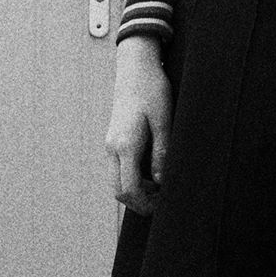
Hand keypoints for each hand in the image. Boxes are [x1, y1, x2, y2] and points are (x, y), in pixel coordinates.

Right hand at [106, 37, 170, 214]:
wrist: (135, 67)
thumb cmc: (153, 90)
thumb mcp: (164, 121)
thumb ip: (162, 153)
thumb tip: (162, 182)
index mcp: (125, 145)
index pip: (129, 189)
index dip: (145, 205)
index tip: (163, 209)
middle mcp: (112, 148)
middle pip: (119, 190)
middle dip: (139, 202)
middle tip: (164, 203)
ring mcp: (111, 144)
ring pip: (118, 180)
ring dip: (138, 190)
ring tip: (164, 187)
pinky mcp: (115, 140)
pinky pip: (121, 168)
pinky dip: (135, 177)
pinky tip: (155, 172)